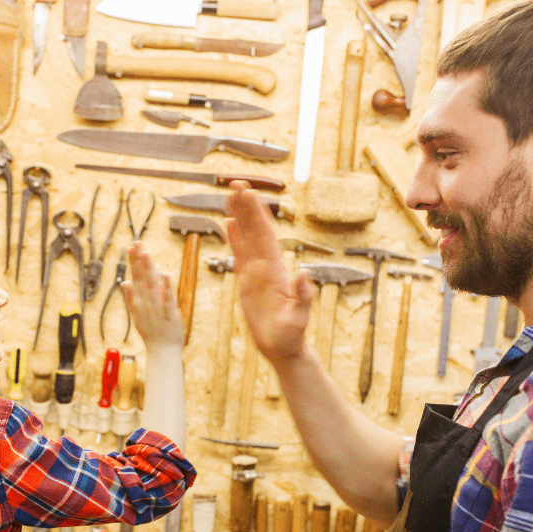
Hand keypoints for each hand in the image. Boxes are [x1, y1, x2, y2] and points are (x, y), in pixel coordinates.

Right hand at [123, 242, 183, 351]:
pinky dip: (167, 288)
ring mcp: (158, 309)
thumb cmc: (151, 333)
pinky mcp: (170, 316)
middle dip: (139, 261)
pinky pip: (168, 300)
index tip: (131, 247)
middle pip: (142, 279)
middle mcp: (147, 304)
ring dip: (149, 270)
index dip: (133, 262)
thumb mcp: (137, 315)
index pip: (135, 278)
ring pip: (153, 286)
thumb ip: (130, 298)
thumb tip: (124, 282)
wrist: (161, 351)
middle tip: (136, 243)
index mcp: (139, 302)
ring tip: (146, 254)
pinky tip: (166, 275)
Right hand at [225, 182, 315, 366]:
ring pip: (246, 238)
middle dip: (246, 206)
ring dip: (239, 217)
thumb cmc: (291, 336)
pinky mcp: (247, 282)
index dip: (256, 214)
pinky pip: (239, 255)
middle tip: (236, 183)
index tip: (248, 193)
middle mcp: (266, 266)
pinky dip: (234, 239)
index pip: (264, 235)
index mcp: (276, 270)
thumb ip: (303, 296)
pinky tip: (228, 224)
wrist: (283, 347)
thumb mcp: (299, 318)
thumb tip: (304, 273)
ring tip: (231, 195)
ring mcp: (257, 272)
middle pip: (254, 230)